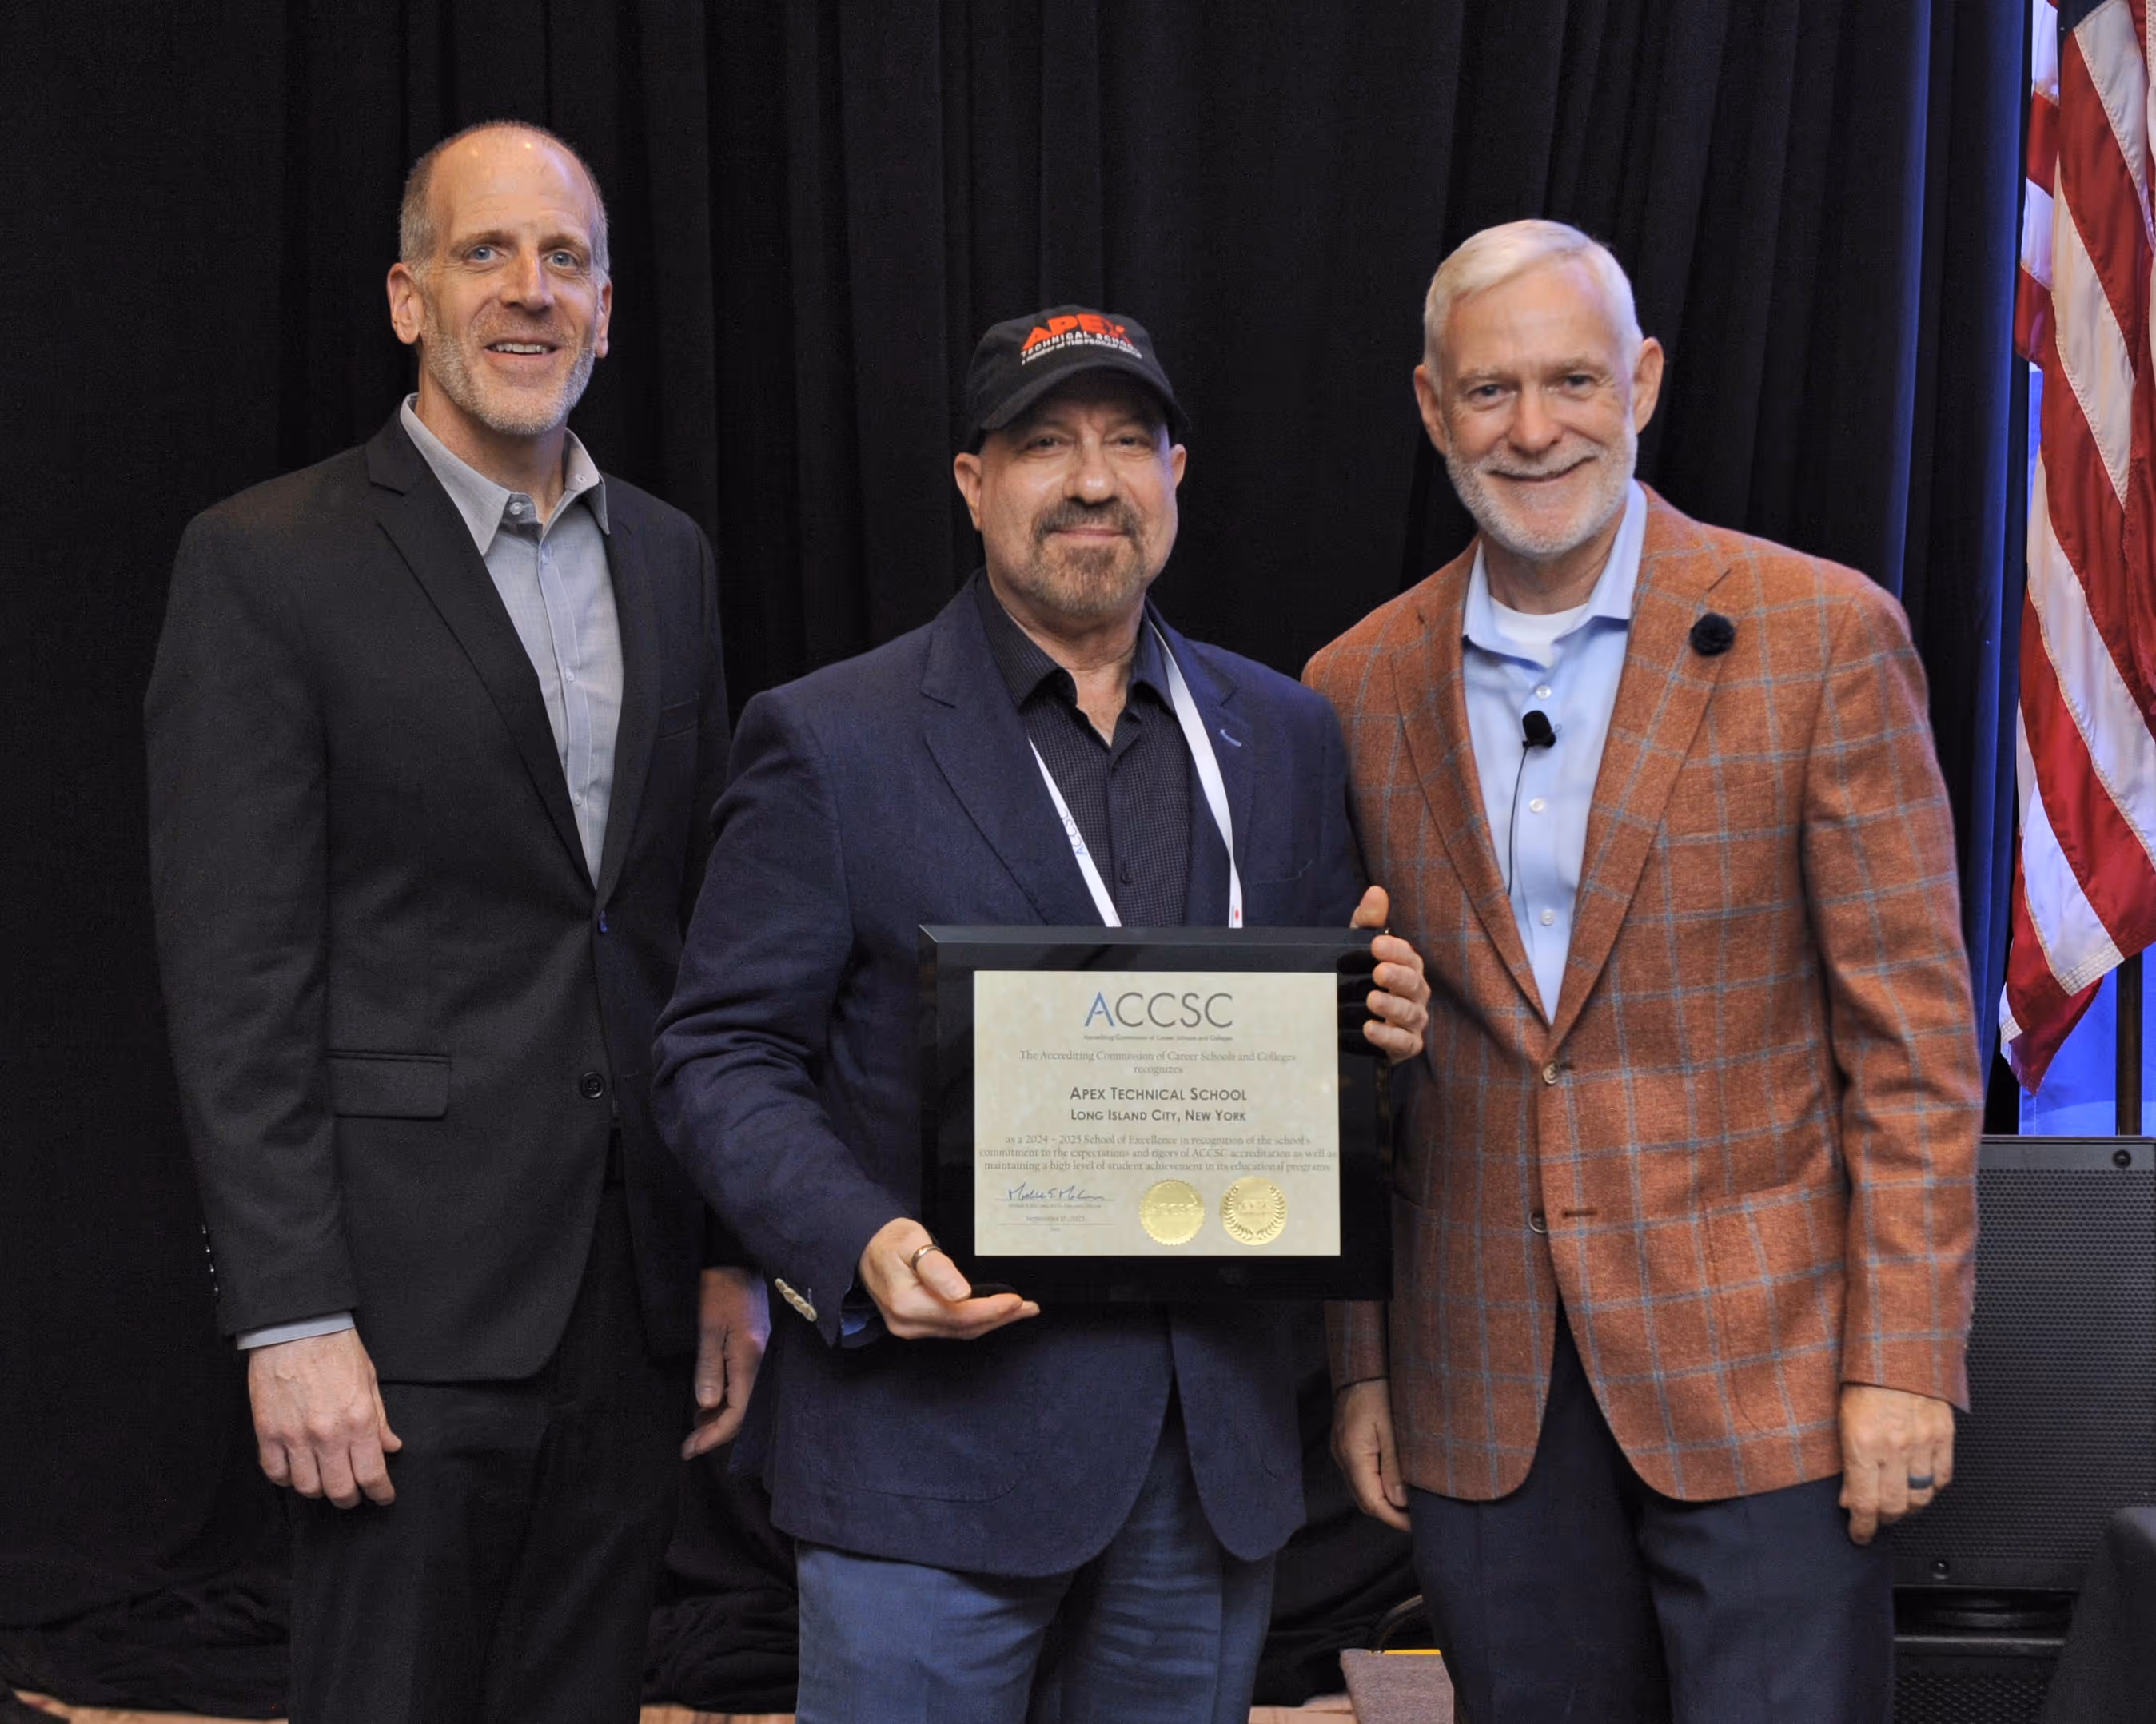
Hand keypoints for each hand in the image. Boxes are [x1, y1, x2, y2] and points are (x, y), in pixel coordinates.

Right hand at [246, 1327, 401, 1507]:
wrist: (296, 1327)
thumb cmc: (336, 1349)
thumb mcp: (370, 1380)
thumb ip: (380, 1419)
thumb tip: (391, 1446)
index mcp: (359, 1420)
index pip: (372, 1474)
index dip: (380, 1492)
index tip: (383, 1496)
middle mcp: (327, 1434)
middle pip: (339, 1490)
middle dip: (351, 1499)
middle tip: (355, 1495)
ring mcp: (294, 1436)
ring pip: (307, 1487)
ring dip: (319, 1490)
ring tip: (326, 1481)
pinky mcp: (267, 1433)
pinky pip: (276, 1473)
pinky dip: (287, 1479)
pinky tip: (297, 1470)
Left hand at [683, 1267, 770, 1458]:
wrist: (736, 1259)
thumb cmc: (719, 1288)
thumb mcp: (707, 1327)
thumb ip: (709, 1368)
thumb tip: (707, 1406)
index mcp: (750, 1358)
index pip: (736, 1413)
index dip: (713, 1436)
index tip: (690, 1449)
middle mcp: (763, 1362)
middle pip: (745, 1413)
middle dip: (717, 1432)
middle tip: (690, 1443)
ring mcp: (764, 1356)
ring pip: (746, 1401)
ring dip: (721, 1417)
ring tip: (696, 1424)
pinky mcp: (759, 1349)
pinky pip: (747, 1385)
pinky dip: (728, 1400)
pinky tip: (710, 1401)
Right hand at [857, 1217, 1038, 1340]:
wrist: (865, 1247)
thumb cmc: (890, 1240)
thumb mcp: (912, 1242)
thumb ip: (937, 1268)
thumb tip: (962, 1294)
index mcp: (906, 1303)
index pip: (960, 1314)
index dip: (992, 1309)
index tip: (1017, 1300)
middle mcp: (907, 1323)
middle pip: (963, 1328)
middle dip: (999, 1318)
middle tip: (1029, 1307)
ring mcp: (909, 1328)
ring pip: (960, 1331)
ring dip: (991, 1322)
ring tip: (1019, 1311)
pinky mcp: (914, 1325)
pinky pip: (951, 1328)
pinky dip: (976, 1321)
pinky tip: (993, 1313)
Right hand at [1332, 1377, 1410, 1530]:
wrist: (1360, 1365)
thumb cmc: (1379, 1390)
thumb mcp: (1393, 1427)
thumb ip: (1395, 1465)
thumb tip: (1401, 1501)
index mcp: (1353, 1454)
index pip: (1372, 1502)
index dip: (1394, 1518)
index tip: (1417, 1525)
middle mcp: (1342, 1456)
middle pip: (1364, 1500)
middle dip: (1390, 1514)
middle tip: (1417, 1518)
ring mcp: (1341, 1450)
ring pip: (1361, 1489)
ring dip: (1383, 1501)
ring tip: (1410, 1503)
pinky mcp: (1345, 1444)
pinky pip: (1360, 1475)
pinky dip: (1377, 1485)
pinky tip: (1394, 1482)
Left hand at [1351, 886, 1430, 1065]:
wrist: (1352, 1025)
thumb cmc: (1362, 979)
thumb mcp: (1358, 950)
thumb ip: (1367, 922)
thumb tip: (1376, 890)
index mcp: (1408, 968)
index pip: (1409, 956)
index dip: (1396, 950)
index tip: (1375, 945)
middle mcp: (1415, 994)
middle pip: (1414, 983)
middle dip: (1398, 976)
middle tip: (1378, 972)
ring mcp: (1412, 1021)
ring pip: (1410, 1013)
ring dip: (1392, 1006)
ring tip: (1371, 1000)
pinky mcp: (1405, 1045)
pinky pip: (1404, 1042)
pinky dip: (1388, 1036)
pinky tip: (1369, 1029)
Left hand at [1839, 1384, 1955, 1543]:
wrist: (1897, 1348)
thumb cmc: (1863, 1377)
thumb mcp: (1841, 1418)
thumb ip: (1846, 1460)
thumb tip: (1848, 1496)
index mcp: (1862, 1443)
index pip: (1864, 1503)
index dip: (1862, 1527)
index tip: (1859, 1535)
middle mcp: (1894, 1447)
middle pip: (1894, 1506)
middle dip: (1883, 1521)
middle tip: (1876, 1521)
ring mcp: (1923, 1443)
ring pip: (1921, 1497)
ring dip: (1908, 1508)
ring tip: (1897, 1506)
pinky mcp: (1944, 1437)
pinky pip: (1943, 1478)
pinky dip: (1932, 1489)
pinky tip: (1921, 1487)